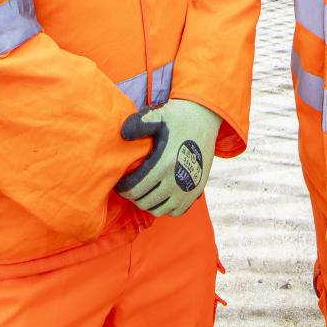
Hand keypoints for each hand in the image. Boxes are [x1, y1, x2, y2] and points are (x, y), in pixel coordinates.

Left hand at [113, 99, 221, 216]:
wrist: (206, 119)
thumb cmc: (178, 117)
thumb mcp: (158, 115)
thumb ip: (138, 124)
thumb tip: (123, 135)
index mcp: (164, 163)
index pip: (135, 189)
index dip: (123, 189)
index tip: (120, 183)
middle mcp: (177, 180)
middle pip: (144, 202)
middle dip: (133, 196)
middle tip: (131, 186)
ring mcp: (188, 189)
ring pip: (159, 210)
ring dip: (148, 202)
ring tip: (144, 190)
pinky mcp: (196, 192)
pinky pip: (175, 211)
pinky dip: (166, 206)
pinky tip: (161, 193)